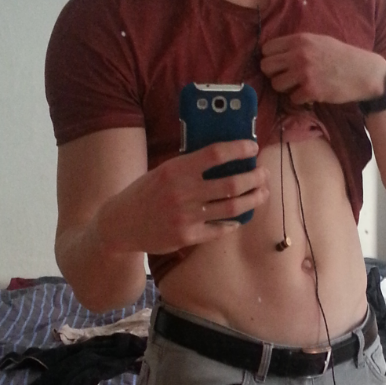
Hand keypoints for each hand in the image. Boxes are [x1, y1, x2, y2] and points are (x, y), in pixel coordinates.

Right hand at [113, 140, 269, 254]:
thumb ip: (189, 166)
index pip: (216, 154)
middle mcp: (183, 192)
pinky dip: (233, 223)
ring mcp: (187, 217)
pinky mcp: (187, 237)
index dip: (239, 149)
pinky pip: (219, 229)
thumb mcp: (163, 171)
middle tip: (263, 174)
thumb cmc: (145, 193)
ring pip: (232, 209)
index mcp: (177, 169)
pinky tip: (239, 218)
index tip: (253, 147)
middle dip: (255, 178)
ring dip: (253, 200)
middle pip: (231, 184)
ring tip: (262, 193)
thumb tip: (224, 156)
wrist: (121, 224)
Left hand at [260, 33, 385, 105]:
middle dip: (273, 74)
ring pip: (276, 84)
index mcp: (300, 40)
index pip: (267, 49)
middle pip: (266, 67)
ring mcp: (304, 73)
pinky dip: (300, 98)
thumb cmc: (340, 56)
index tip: (279, 65)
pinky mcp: (310, 90)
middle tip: (285, 77)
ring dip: (285, 88)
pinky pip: (292, 98)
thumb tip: (274, 53)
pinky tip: (310, 93)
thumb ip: (297, 45)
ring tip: (298, 86)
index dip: (270, 58)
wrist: (362, 72)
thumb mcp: (319, 41)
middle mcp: (299, 54)